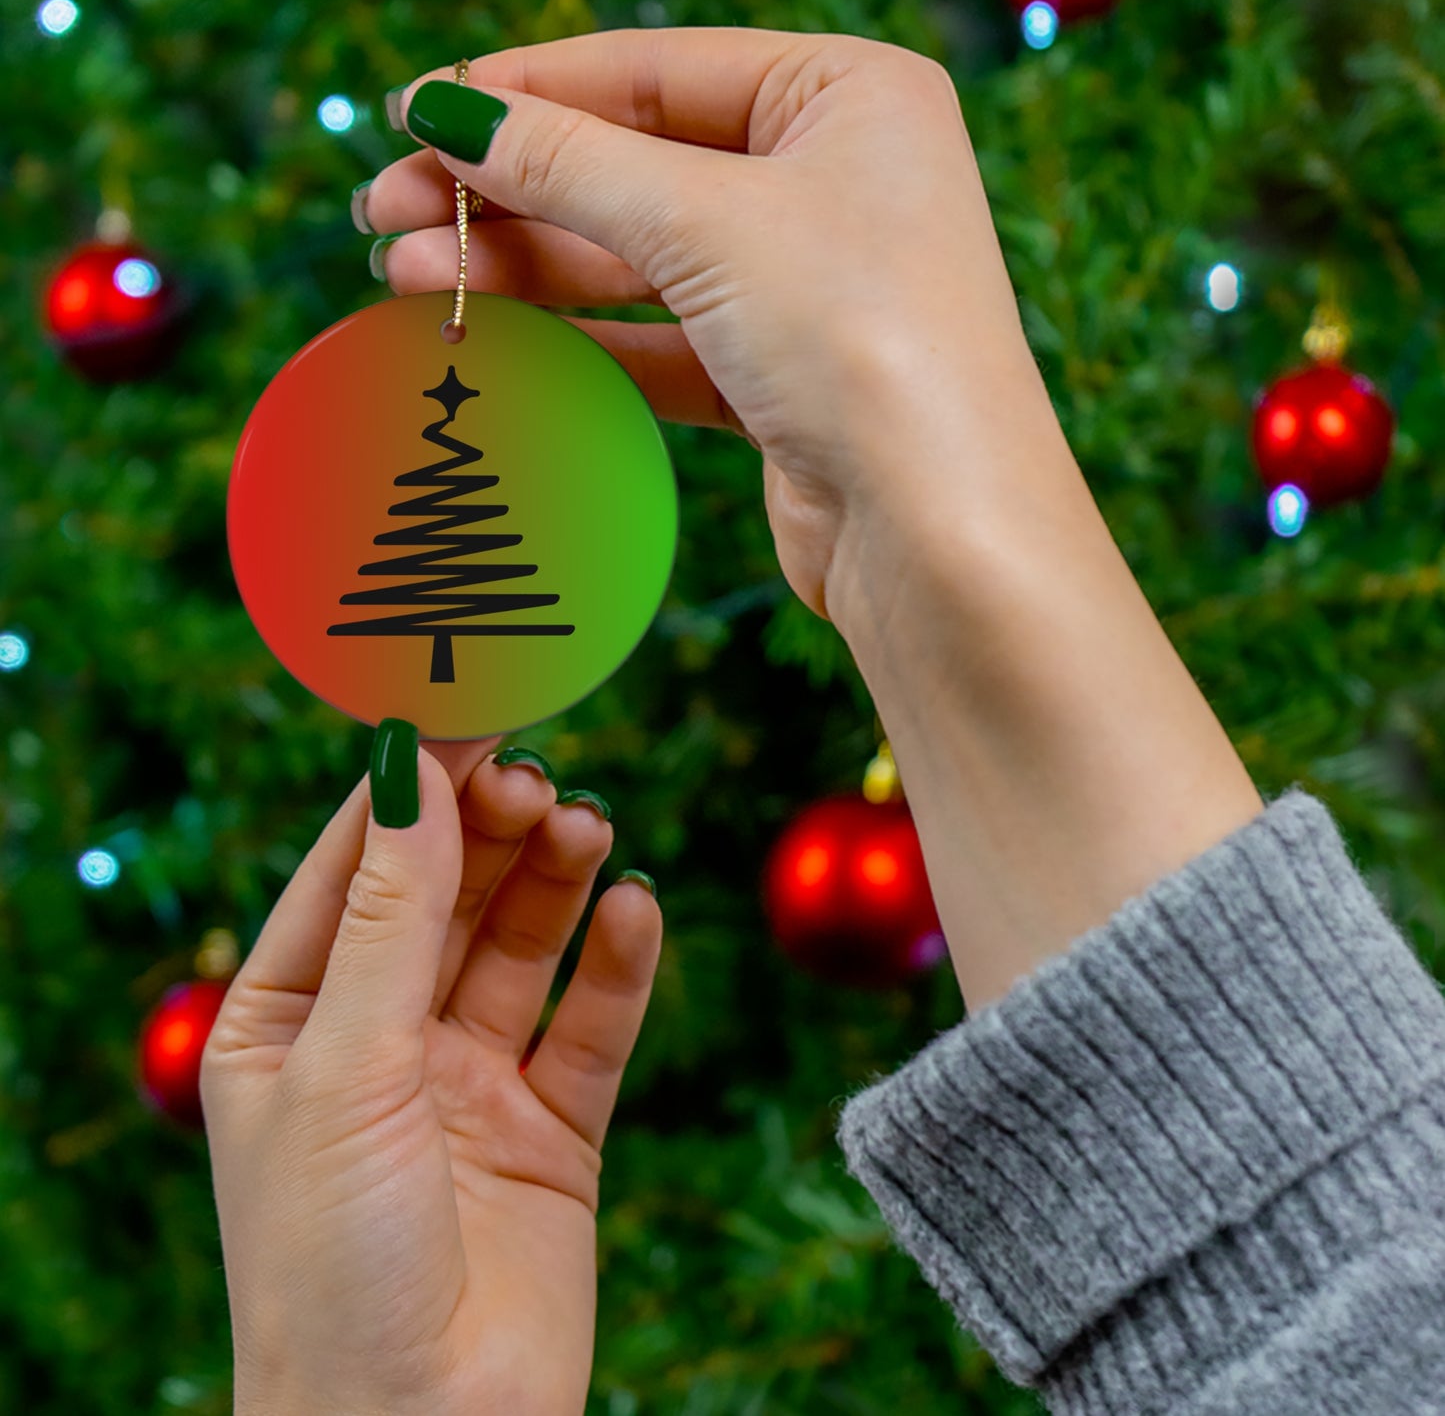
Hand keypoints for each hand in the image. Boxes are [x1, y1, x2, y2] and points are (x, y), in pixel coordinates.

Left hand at [201, 737, 661, 1415]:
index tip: (466, 711)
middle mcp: (380, 1043)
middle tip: (538, 777)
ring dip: (555, 882)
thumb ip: (391, 917)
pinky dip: (618, 966)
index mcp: (289, 1023)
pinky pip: (591, 1026)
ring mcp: (469, 1084)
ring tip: (587, 827)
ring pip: (521, 948)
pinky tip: (635, 911)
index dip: (408, 790)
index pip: (352, 870)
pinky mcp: (552, 1131)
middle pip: (446, 898)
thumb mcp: (346, 1068)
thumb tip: (411, 771)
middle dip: (490, 832)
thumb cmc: (331, 1264)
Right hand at [360, 27, 1058, 626]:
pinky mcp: (781, 379)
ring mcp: (808, 285)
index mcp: (848, 95)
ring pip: (639, 259)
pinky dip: (579, 340)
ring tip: (406, 278)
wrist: (938, 533)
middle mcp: (834, 181)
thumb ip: (570, 163)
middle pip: (636, 166)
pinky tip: (492, 335)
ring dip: (524, 268)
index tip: (415, 113)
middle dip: (508, 190)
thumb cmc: (861, 341)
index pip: (655, 70)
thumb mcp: (706, 223)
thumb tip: (449, 112)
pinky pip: (660, 340)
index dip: (526, 91)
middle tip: (384, 213)